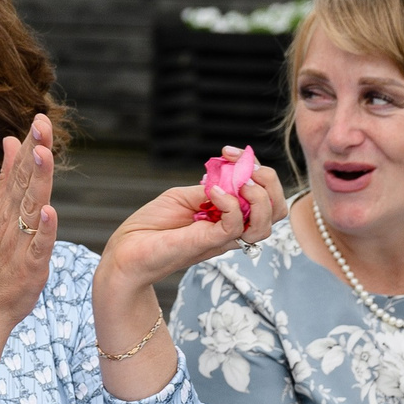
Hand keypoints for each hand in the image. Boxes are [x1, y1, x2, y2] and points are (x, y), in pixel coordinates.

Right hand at [0, 115, 55, 328]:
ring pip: (31, 206)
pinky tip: (49, 212)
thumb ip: (8, 179)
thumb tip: (11, 142)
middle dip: (34, 151)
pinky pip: (38, 246)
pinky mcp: (29, 266)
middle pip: (24, 181)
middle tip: (41, 122)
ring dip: (37, 180)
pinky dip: (43, 229)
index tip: (39, 117)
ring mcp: (19, 243)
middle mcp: (10, 221)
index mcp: (5, 209)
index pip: (19, 170)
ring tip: (43, 154)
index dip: (30, 144)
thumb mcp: (0, 215)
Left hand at [99, 148, 286, 292]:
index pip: (262, 194)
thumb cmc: (151, 226)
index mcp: (228, 214)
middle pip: (277, 210)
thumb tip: (233, 173)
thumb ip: (211, 186)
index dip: (255, 169)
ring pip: (267, 222)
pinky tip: (215, 194)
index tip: (229, 152)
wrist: (127, 251)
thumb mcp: (185, 197)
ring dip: (261, 197)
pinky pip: (237, 226)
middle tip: (249, 168)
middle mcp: (232, 227)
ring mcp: (222, 237)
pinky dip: (232, 205)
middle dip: (270, 182)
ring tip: (242, 184)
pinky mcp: (209, 243)